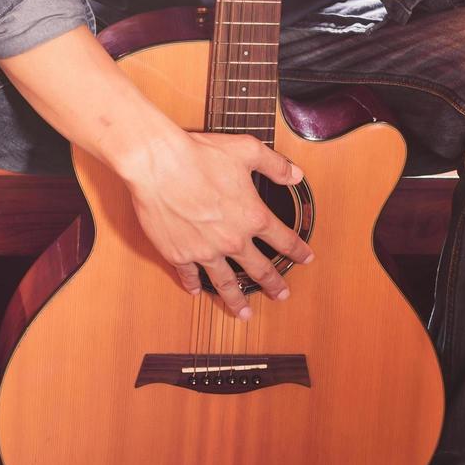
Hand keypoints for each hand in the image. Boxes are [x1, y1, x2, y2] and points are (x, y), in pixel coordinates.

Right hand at [118, 129, 313, 318]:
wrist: (158, 164)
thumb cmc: (199, 155)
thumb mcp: (247, 150)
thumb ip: (276, 165)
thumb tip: (297, 175)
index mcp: (252, 216)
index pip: (284, 240)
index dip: (298, 251)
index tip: (306, 258)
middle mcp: (232, 240)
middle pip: (260, 270)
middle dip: (275, 284)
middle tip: (281, 295)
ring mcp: (205, 251)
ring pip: (226, 283)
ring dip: (238, 300)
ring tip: (245, 313)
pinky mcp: (179, 254)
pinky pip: (189, 275)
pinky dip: (193, 285)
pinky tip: (196, 292)